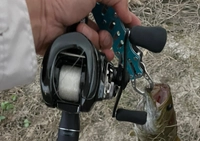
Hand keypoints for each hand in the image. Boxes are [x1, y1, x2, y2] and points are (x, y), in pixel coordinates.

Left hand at [26, 0, 140, 59]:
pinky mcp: (77, 45)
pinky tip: (84, 40)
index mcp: (91, 1)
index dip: (124, 18)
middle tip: (109, 33)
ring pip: (102, 42)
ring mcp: (82, 31)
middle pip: (110, 28)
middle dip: (112, 32)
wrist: (40, 19)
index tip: (132, 26)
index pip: (114, 10)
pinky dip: (92, 47)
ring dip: (100, 40)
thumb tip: (126, 12)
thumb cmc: (60, 0)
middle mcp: (87, 15)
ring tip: (90, 34)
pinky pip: (93, 50)